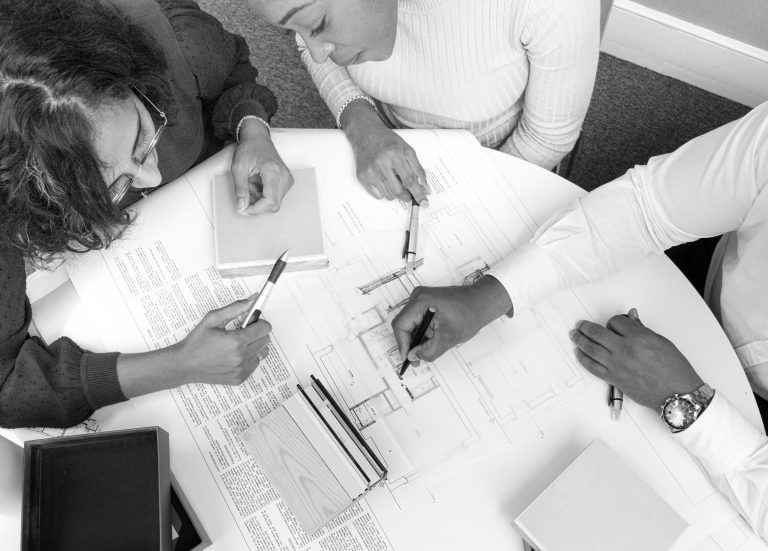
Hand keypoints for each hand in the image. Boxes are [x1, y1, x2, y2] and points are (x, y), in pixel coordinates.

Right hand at [117, 298, 271, 396]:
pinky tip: (234, 355)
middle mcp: (241, 357)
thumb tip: (253, 299)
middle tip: (242, 331)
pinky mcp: (240, 378)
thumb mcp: (213, 319)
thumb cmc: (197, 341)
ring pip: (262, 352)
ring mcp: (241, 369)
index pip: (265, 328)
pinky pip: (255, 364)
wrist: (184, 365)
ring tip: (238, 344)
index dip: (260, 322)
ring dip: (254, 346)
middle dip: (257, 333)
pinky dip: (249, 358)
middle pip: (265, 340)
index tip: (252, 321)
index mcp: (236, 341)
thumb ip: (236, 307)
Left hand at [232, 119, 293, 214]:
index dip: (256, 210)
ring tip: (252, 185)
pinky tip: (258, 185)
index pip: (270, 202)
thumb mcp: (238, 168)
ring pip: (275, 203)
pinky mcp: (288, 182)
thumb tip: (241, 208)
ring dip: (260, 200)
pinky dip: (265, 196)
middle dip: (257, 205)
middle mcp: (285, 176)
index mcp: (273, 172)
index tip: (244, 209)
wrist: (258, 139)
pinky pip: (277, 197)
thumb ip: (240, 189)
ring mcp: (288, 179)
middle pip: (274, 205)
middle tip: (245, 194)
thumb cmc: (248, 150)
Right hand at [341, 100, 428, 203]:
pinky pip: (377, 195)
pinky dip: (384, 192)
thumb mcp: (407, 150)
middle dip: (407, 197)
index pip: (409, 180)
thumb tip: (425, 188)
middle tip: (410, 195)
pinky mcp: (362, 177)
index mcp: (394, 154)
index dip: (418, 193)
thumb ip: (418, 169)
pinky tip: (383, 180)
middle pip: (398, 191)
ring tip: (393, 179)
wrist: (365, 134)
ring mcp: (370, 171)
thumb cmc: (387, 141)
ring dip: (395, 193)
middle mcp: (381, 163)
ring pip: (388, 195)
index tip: (424, 202)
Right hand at [391, 276, 511, 362]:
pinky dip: (421, 333)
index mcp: (421, 301)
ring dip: (415, 339)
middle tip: (415, 359)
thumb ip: (428, 351)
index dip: (402, 344)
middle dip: (409, 343)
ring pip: (410, 324)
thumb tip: (413, 356)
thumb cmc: (470, 313)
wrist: (482, 302)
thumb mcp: (448, 337)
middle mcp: (418, 297)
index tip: (406, 358)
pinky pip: (417, 321)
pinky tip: (429, 342)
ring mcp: (422, 299)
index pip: (401, 325)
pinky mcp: (426, 304)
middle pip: (403, 324)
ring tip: (424, 352)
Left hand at [569, 309, 703, 409]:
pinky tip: (579, 353)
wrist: (676, 393)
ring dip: (579, 340)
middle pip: (597, 333)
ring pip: (591, 348)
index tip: (613, 324)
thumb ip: (642, 330)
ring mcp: (617, 365)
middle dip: (586, 327)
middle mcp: (625, 350)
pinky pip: (592, 367)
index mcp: (638, 337)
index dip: (613, 321)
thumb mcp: (662, 342)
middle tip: (580, 325)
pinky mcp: (613, 378)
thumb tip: (631, 318)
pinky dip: (583, 358)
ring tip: (574, 335)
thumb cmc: (674, 369)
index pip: (616, 322)